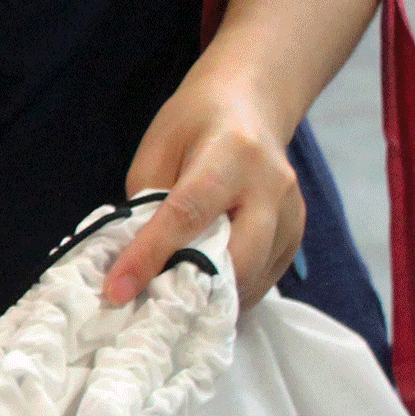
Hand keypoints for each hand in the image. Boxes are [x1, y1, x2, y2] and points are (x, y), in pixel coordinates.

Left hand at [104, 68, 304, 309]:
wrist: (251, 105)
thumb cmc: (195, 124)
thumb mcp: (158, 149)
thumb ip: (147, 202)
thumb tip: (136, 262)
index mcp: (230, 154)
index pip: (187, 213)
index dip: (150, 255)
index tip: (117, 290)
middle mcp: (269, 186)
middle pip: (236, 257)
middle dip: (191, 290)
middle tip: (148, 310)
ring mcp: (292, 213)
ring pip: (253, 275)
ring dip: (211, 299)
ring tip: (170, 307)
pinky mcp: (297, 234)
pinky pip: (264, 278)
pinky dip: (230, 293)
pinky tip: (202, 294)